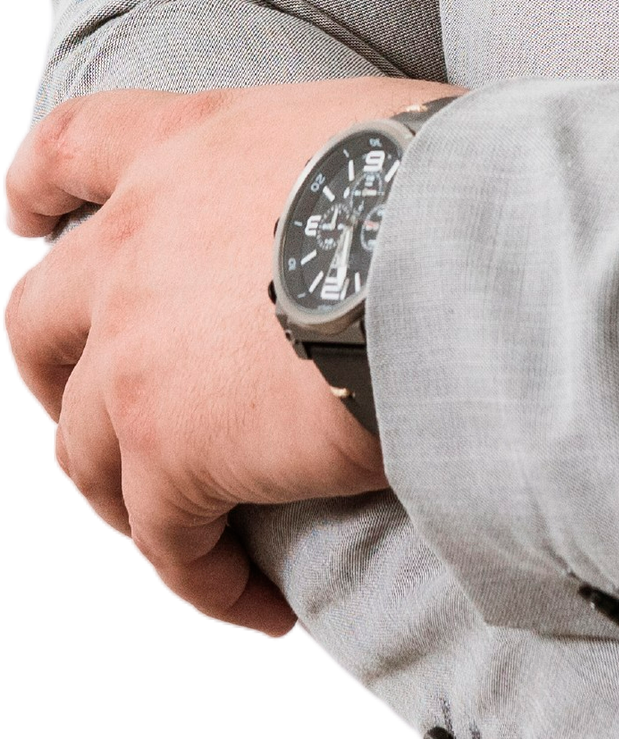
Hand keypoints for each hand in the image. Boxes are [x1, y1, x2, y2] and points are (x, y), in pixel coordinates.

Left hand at [3, 82, 445, 632]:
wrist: (454, 250)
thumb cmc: (455, 180)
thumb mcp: (374, 132)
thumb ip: (337, 174)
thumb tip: (409, 217)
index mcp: (192, 145)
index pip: (76, 146)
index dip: (40, 187)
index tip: (27, 217)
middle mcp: (139, 243)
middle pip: (40, 319)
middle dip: (57, 379)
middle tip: (101, 420)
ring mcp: (135, 352)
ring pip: (86, 451)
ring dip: (130, 504)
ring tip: (197, 545)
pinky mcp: (169, 451)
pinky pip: (167, 541)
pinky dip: (206, 582)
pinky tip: (260, 606)